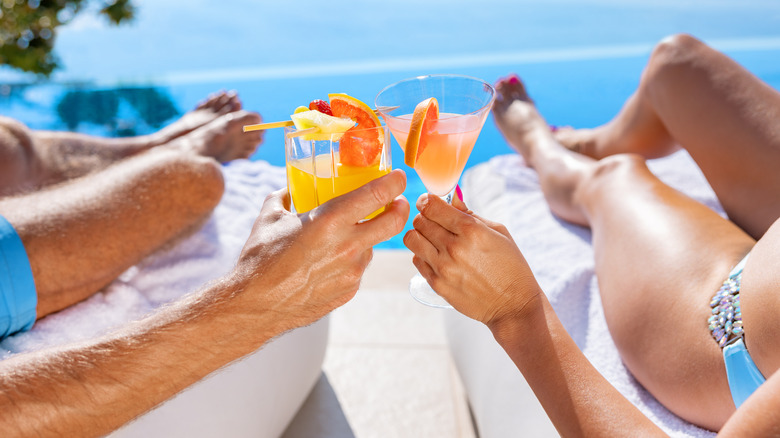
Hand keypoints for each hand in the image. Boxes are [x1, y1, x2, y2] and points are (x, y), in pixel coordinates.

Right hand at [235, 169, 409, 331]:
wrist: (256, 306)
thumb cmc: (261, 259)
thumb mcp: (270, 216)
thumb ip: (286, 196)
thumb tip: (291, 188)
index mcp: (331, 221)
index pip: (378, 194)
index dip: (395, 182)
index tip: (399, 176)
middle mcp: (348, 246)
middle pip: (394, 222)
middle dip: (401, 207)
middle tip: (398, 202)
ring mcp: (352, 271)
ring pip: (371, 246)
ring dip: (365, 238)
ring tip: (340, 239)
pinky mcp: (349, 290)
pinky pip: (358, 268)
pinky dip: (350, 261)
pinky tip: (327, 263)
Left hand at [403, 193, 540, 326]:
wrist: (513, 304)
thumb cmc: (510, 265)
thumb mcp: (499, 232)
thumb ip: (470, 214)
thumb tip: (451, 198)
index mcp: (471, 230)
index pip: (431, 206)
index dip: (427, 200)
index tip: (429, 202)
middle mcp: (454, 248)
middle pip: (419, 221)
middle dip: (425, 217)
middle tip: (436, 222)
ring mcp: (443, 268)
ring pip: (412, 239)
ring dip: (420, 235)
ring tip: (433, 240)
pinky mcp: (437, 284)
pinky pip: (416, 260)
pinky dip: (422, 255)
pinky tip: (437, 257)